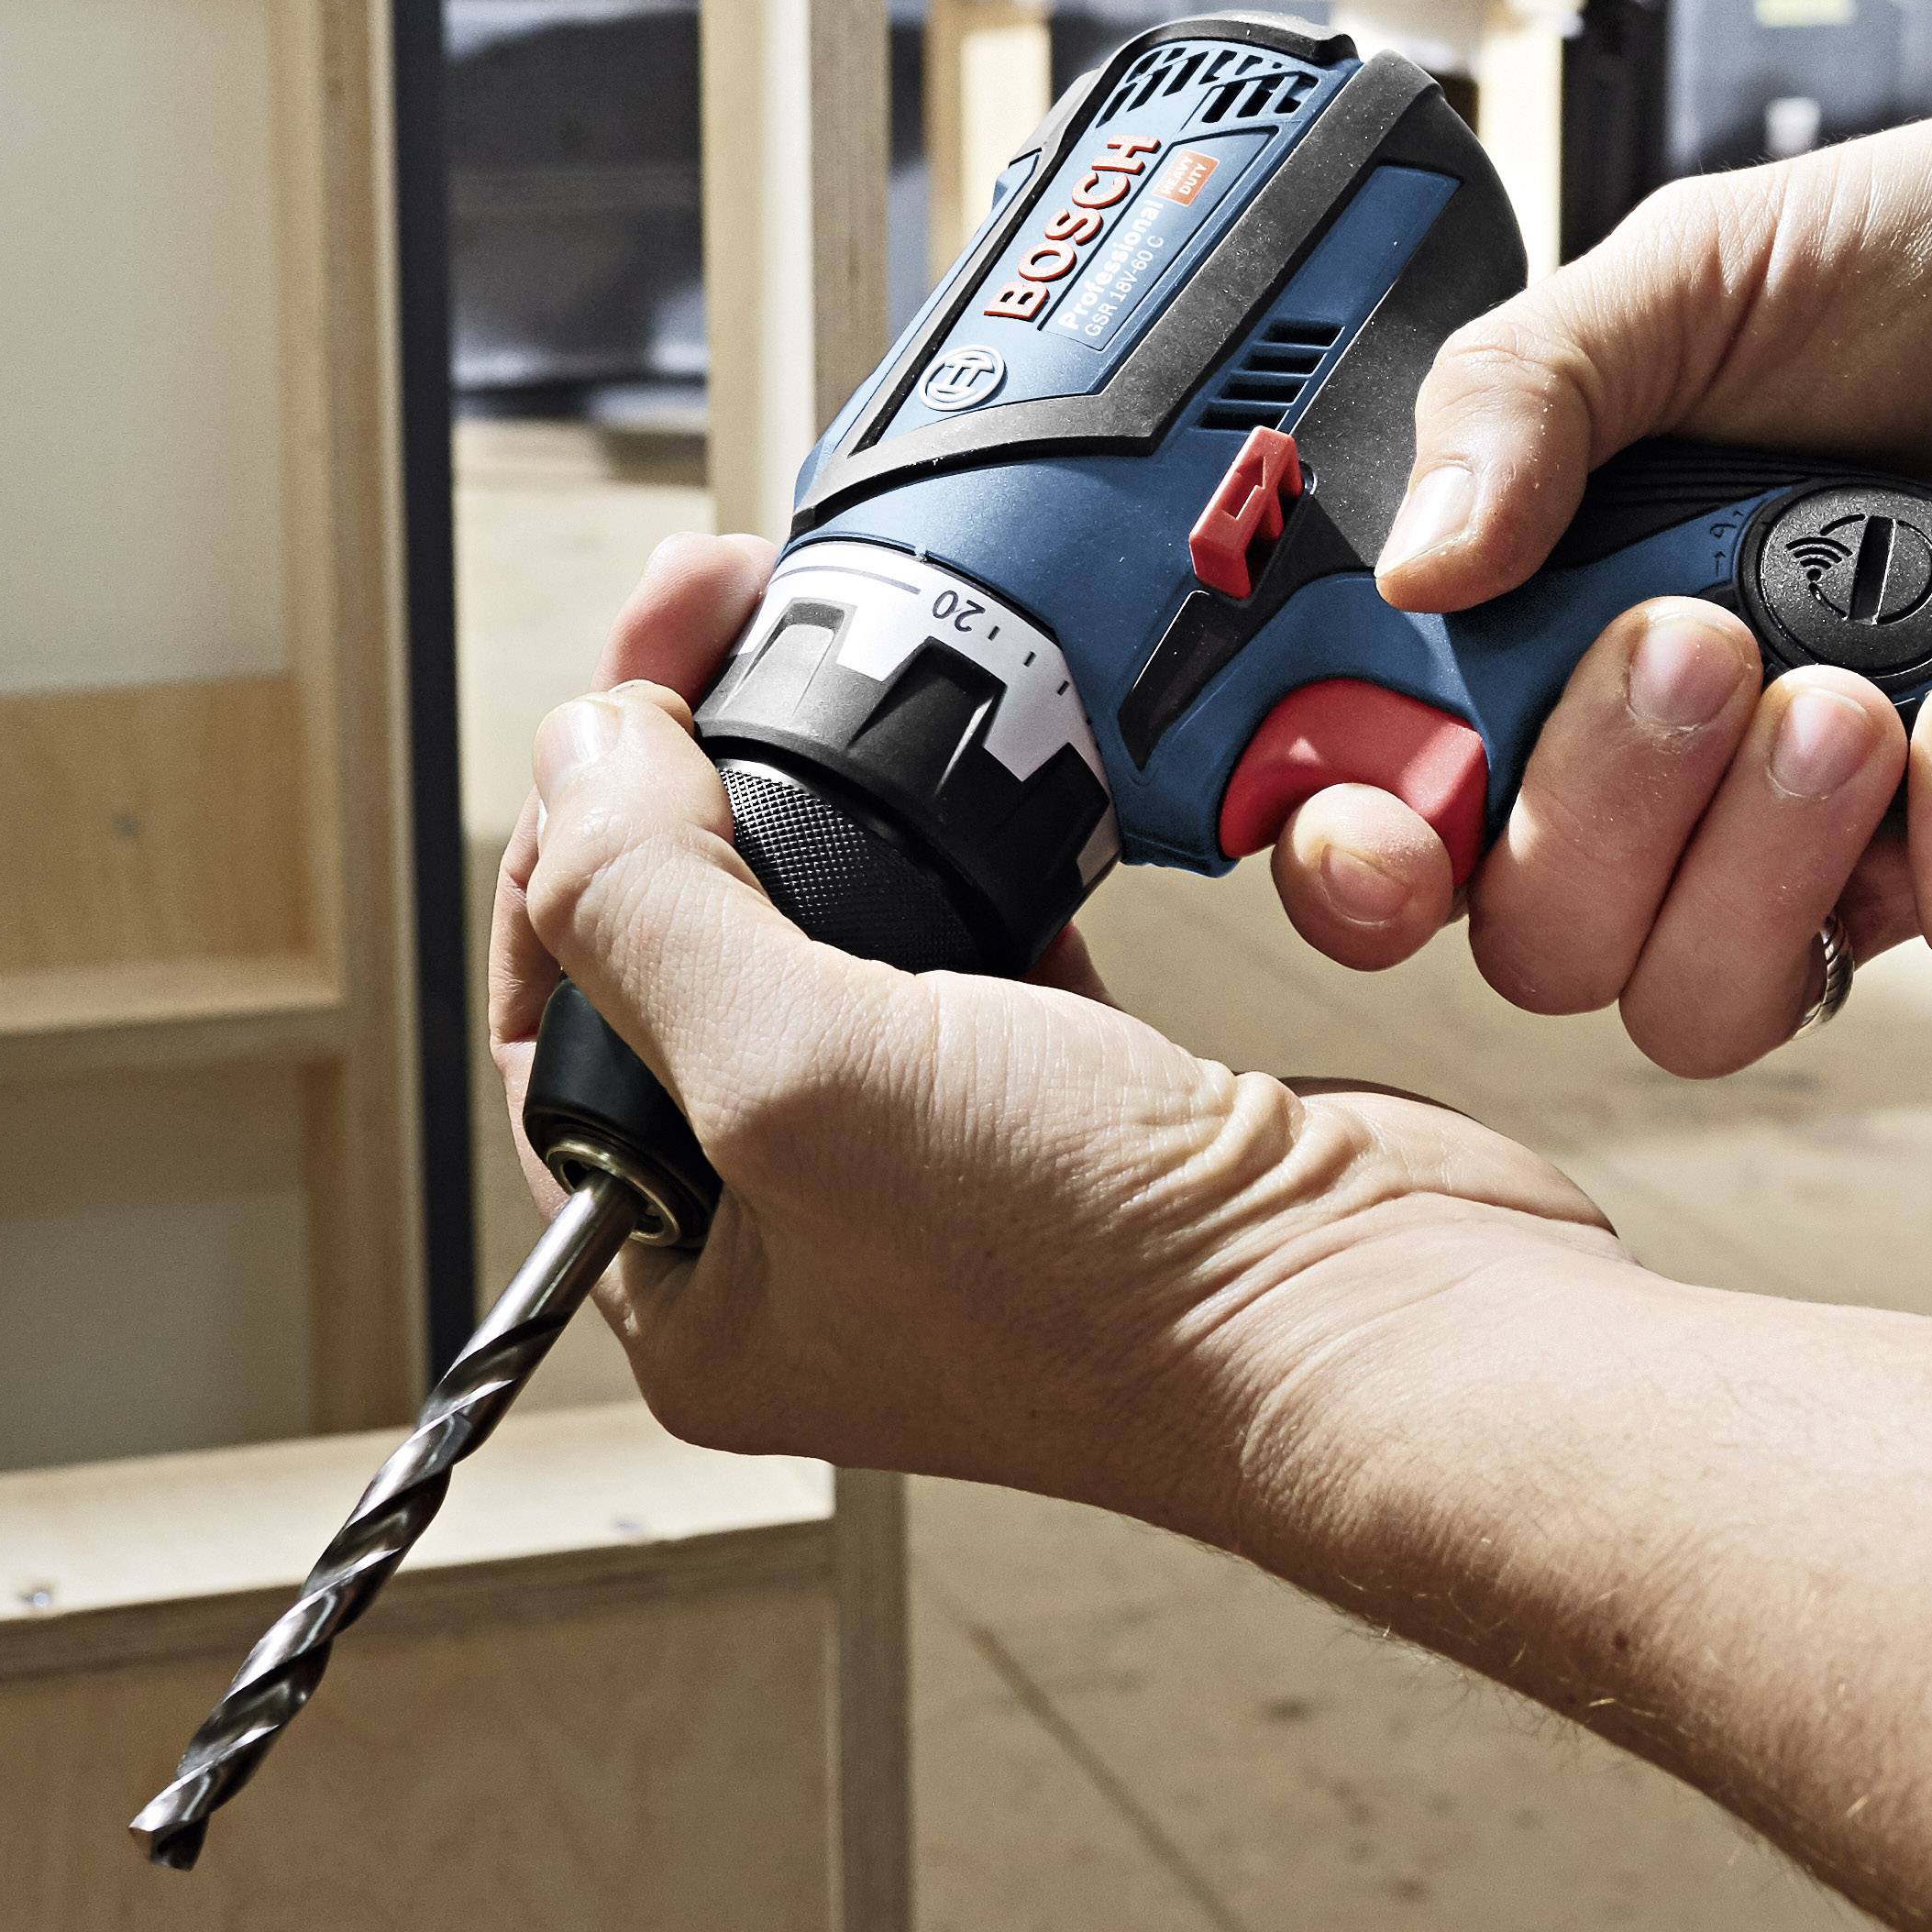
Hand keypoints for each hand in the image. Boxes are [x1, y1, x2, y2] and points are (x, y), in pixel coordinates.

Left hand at [491, 542, 1630, 1515]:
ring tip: (821, 641)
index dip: (566, 845)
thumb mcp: (799, 1076)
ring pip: (829, 925)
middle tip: (721, 616)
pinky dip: (965, 832)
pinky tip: (976, 759)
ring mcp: (949, 1160)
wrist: (1376, 1315)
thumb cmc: (1101, 1276)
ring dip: (819, 781)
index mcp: (697, 1288)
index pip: (555, 1028)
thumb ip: (649, 907)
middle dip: (688, 773)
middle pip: (686, 954)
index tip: (623, 693)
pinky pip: (974, 926)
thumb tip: (581, 755)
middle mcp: (810, 1231)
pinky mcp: (1077, 1089)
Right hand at [1264, 86, 1931, 1069]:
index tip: (1379, 817)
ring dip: (1756, 860)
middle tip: (1696, 651)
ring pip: (1711, 992)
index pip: (1401, 792)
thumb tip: (1413, 559)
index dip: (1359, 841)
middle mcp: (1685, 742)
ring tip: (1845, 693)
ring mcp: (1840, 822)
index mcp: (1565, 601)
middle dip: (1592, 815)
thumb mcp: (1710, 270)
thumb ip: (1534, 393)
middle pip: (1541, 932)